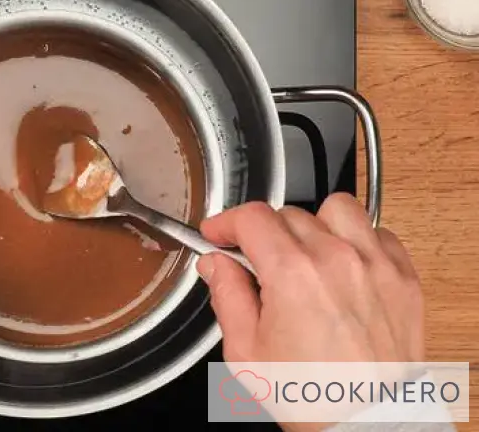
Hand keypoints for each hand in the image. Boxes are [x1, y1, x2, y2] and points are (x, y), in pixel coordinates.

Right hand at [198, 194, 424, 428]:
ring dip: (315, 225)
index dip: (226, 222)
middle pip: (289, 213)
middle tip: (258, 262)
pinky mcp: (403, 278)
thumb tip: (216, 264)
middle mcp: (336, 258)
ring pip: (337, 210)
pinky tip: (344, 267)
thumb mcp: (246, 351)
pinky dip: (357, 242)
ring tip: (306, 254)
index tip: (219, 234)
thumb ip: (227, 296)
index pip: (252, 217)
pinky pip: (378, 234)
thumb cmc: (310, 395)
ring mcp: (375, 264)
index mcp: (292, 274)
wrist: (367, 423)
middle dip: (265, 233)